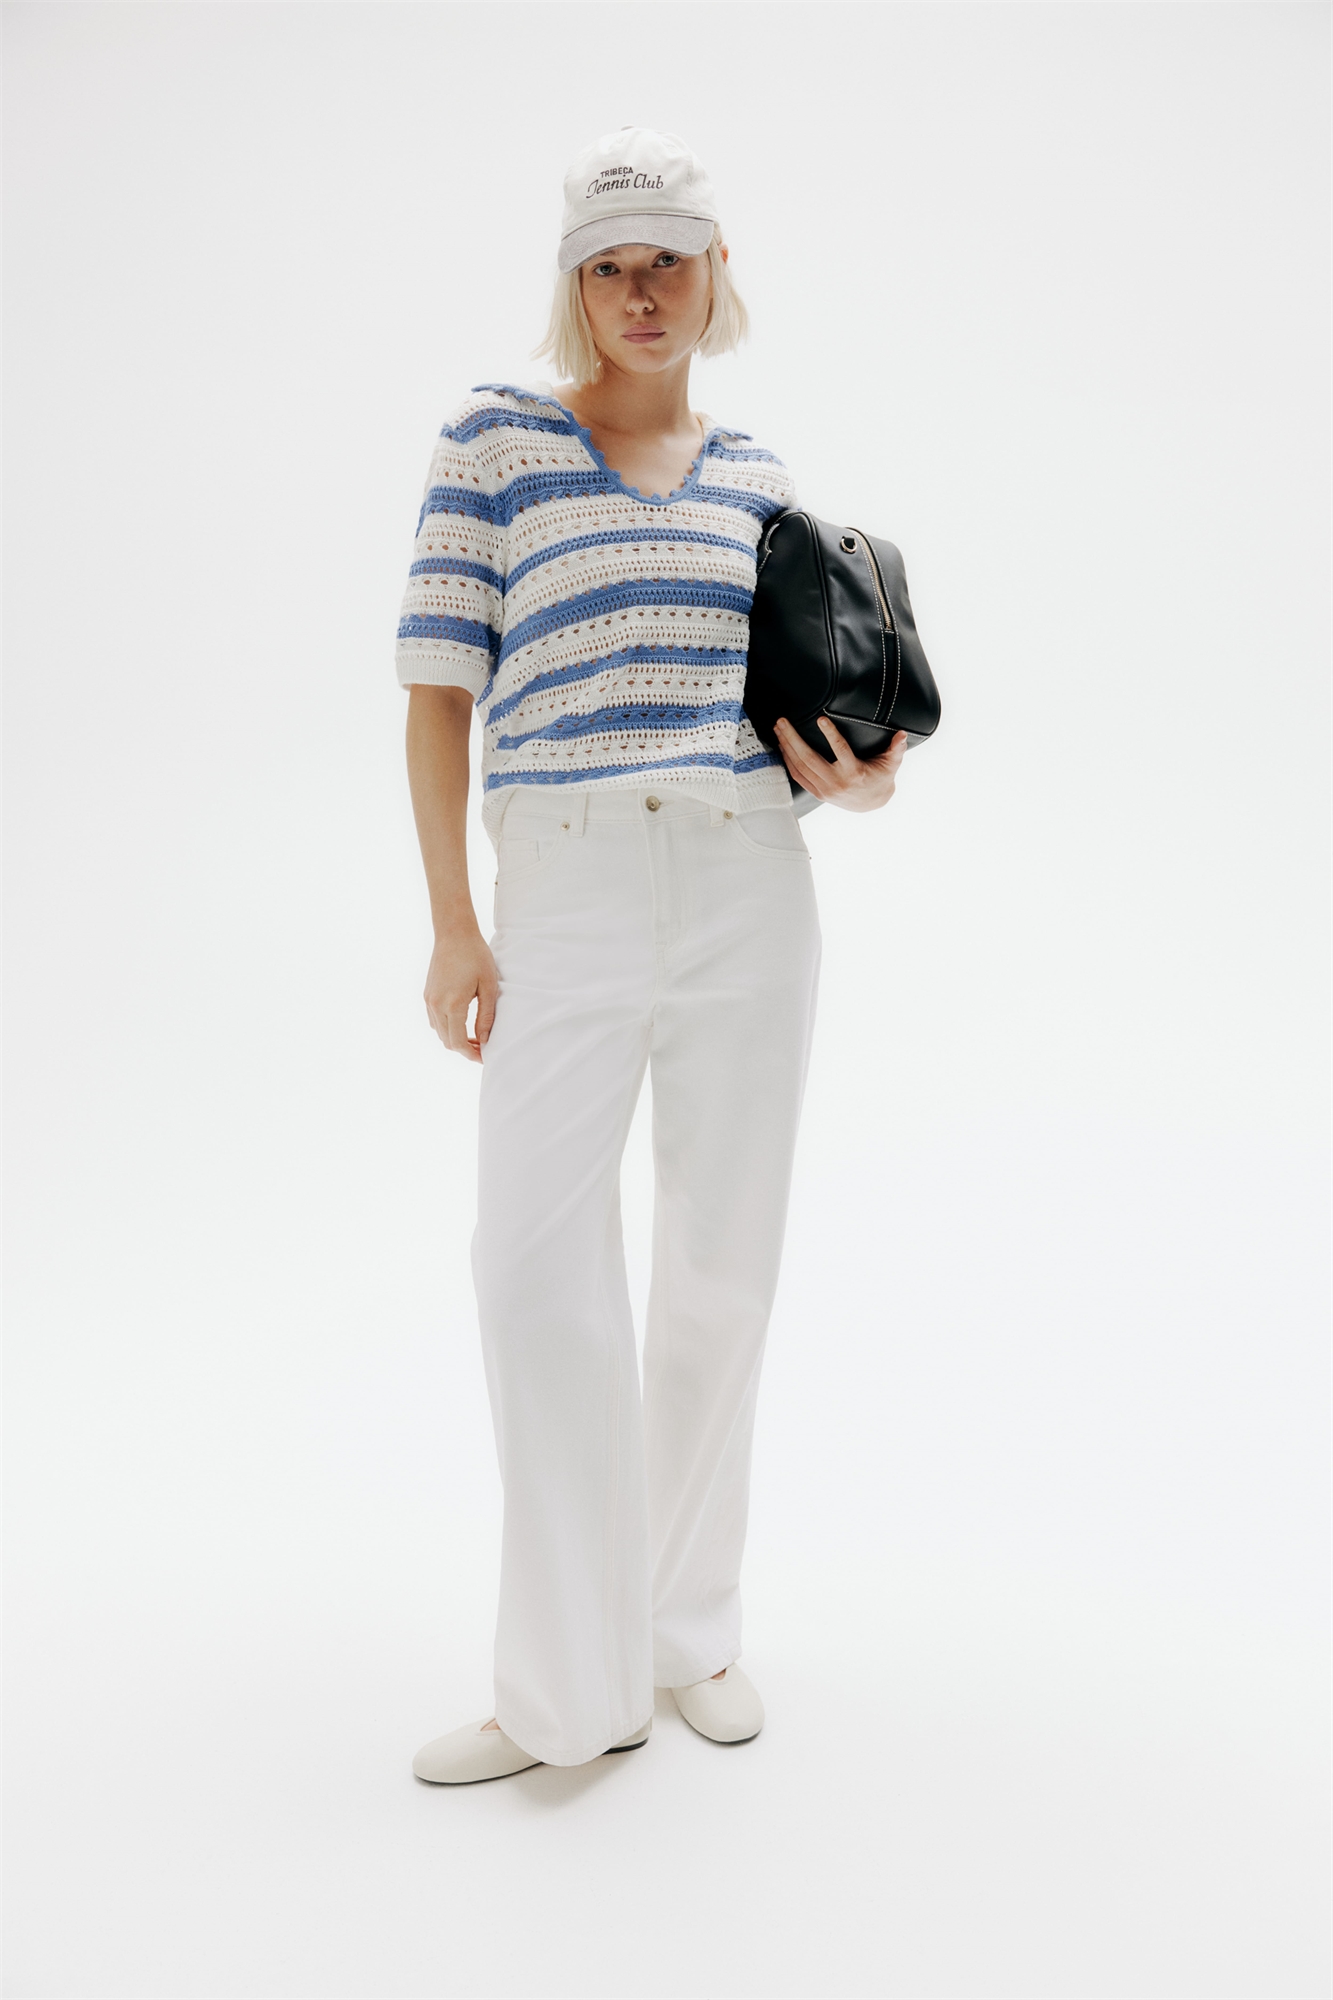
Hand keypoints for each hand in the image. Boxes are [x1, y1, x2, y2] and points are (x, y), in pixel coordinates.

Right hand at [424, 925, 498, 1061]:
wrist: (454, 933)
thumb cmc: (476, 956)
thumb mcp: (488, 987)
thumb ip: (486, 1017)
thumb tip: (486, 1040)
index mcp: (452, 1005)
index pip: (458, 1042)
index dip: (472, 1054)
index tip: (485, 1057)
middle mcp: (436, 1005)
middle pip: (447, 1041)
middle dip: (465, 1049)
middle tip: (484, 1048)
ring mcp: (429, 1000)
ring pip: (439, 1033)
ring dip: (455, 1039)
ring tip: (475, 1037)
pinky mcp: (427, 994)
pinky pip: (434, 1021)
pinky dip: (447, 1028)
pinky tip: (462, 1023)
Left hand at [774, 715, 907, 811]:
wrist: (872, 804)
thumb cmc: (880, 778)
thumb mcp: (891, 764)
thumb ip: (896, 748)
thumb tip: (902, 734)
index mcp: (853, 772)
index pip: (840, 751)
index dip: (830, 735)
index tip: (821, 719)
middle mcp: (835, 782)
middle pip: (809, 758)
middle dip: (793, 738)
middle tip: (783, 721)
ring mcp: (824, 789)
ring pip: (799, 767)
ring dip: (786, 747)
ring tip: (778, 729)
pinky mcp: (817, 793)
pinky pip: (797, 776)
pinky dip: (787, 761)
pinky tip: (782, 747)